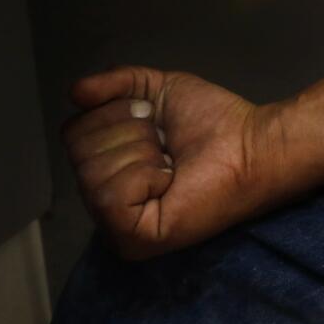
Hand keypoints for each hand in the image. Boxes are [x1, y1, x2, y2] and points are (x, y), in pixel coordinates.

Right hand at [62, 66, 285, 260]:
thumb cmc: (211, 122)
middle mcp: (104, 199)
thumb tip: (74, 91)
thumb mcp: (157, 89)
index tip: (153, 117)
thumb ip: (116, 83)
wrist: (251, 145)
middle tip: (165, 143)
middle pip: (77, 152)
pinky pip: (109, 197)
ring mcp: (116, 225)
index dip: (112, 113)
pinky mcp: (133, 239)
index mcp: (107, 168)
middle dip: (128, 133)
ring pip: (91, 173)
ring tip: (170, 163)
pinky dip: (142, 177)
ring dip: (140, 154)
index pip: (72, 133)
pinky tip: (170, 180)